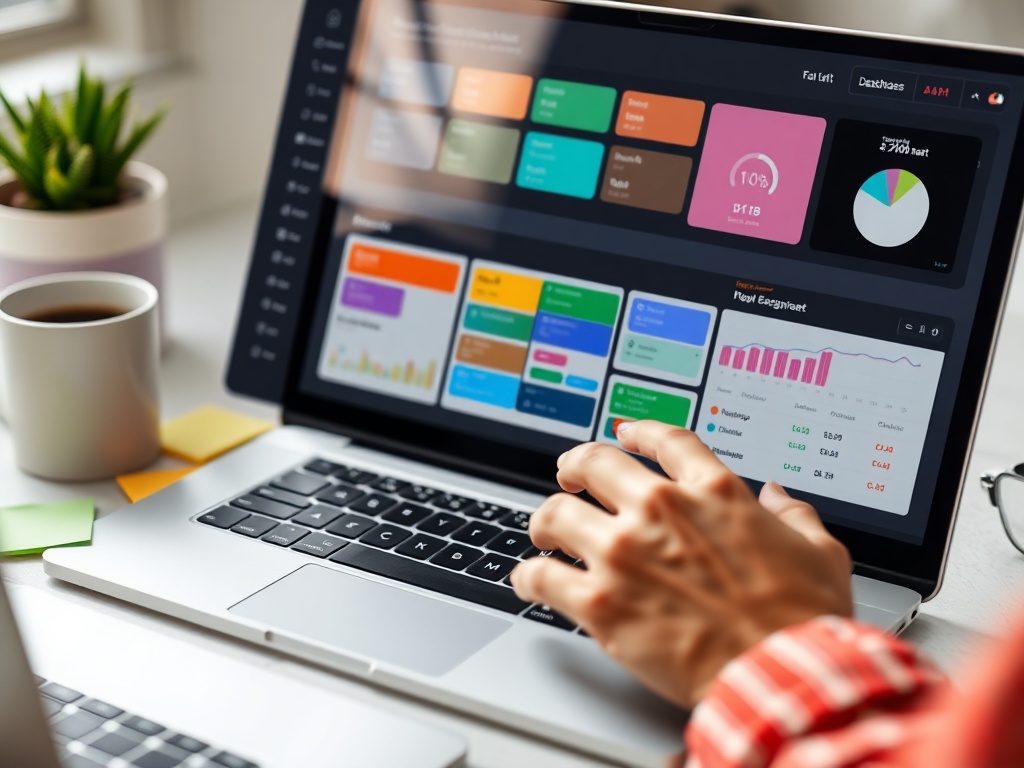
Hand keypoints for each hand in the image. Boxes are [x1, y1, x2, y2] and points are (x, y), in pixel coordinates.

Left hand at [510, 420, 852, 708]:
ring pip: (555, 513)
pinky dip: (529, 577)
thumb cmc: (801, 620)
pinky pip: (541, 576)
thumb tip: (779, 495)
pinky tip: (531, 580)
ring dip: (545, 521)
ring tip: (545, 532)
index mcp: (713, 492)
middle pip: (594, 462)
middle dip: (575, 465)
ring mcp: (624, 552)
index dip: (637, 430)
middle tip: (568, 475)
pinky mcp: (600, 601)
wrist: (779, 674)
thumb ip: (794, 515)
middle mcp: (660, 511)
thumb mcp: (820, 553)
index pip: (664, 440)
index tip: (624, 432)